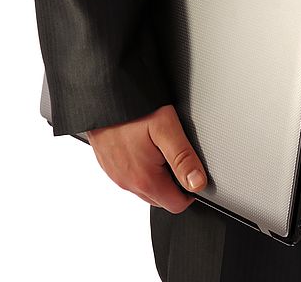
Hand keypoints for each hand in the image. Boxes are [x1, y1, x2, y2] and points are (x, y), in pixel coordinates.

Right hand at [85, 104, 207, 213]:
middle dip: (175, 183)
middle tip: (178, 153)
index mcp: (144, 179)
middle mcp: (127, 182)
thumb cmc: (133, 109)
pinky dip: (143, 168)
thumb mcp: (166, 128)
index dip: (191, 190)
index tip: (194, 169)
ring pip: (146, 188)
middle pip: (161, 198)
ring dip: (159, 175)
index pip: (176, 205)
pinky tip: (146, 145)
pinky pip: (132, 176)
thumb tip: (198, 184)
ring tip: (162, 146)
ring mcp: (116, 175)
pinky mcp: (109, 165)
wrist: (103, 96)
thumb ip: (183, 158)